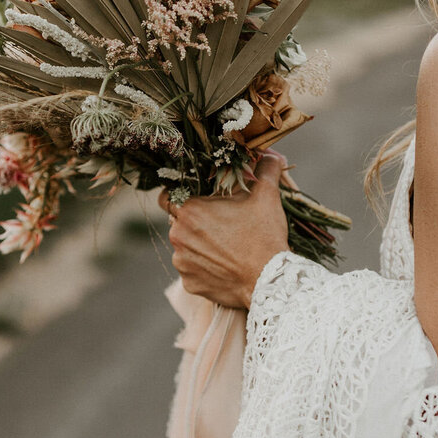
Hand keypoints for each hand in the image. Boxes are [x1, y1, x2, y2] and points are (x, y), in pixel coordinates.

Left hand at [160, 153, 289, 307]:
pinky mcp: (190, 284)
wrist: (268, 281)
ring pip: (184, 248)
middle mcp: (178, 236)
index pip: (167, 196)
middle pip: (178, 223)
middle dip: (195, 222)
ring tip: (226, 248)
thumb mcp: (266, 196)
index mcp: (190, 210)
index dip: (179, 195)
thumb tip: (270, 154)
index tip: (196, 199)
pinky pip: (192, 271)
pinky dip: (204, 268)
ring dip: (199, 245)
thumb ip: (265, 170)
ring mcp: (182, 262)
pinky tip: (224, 267)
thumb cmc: (264, 236)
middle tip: (221, 224)